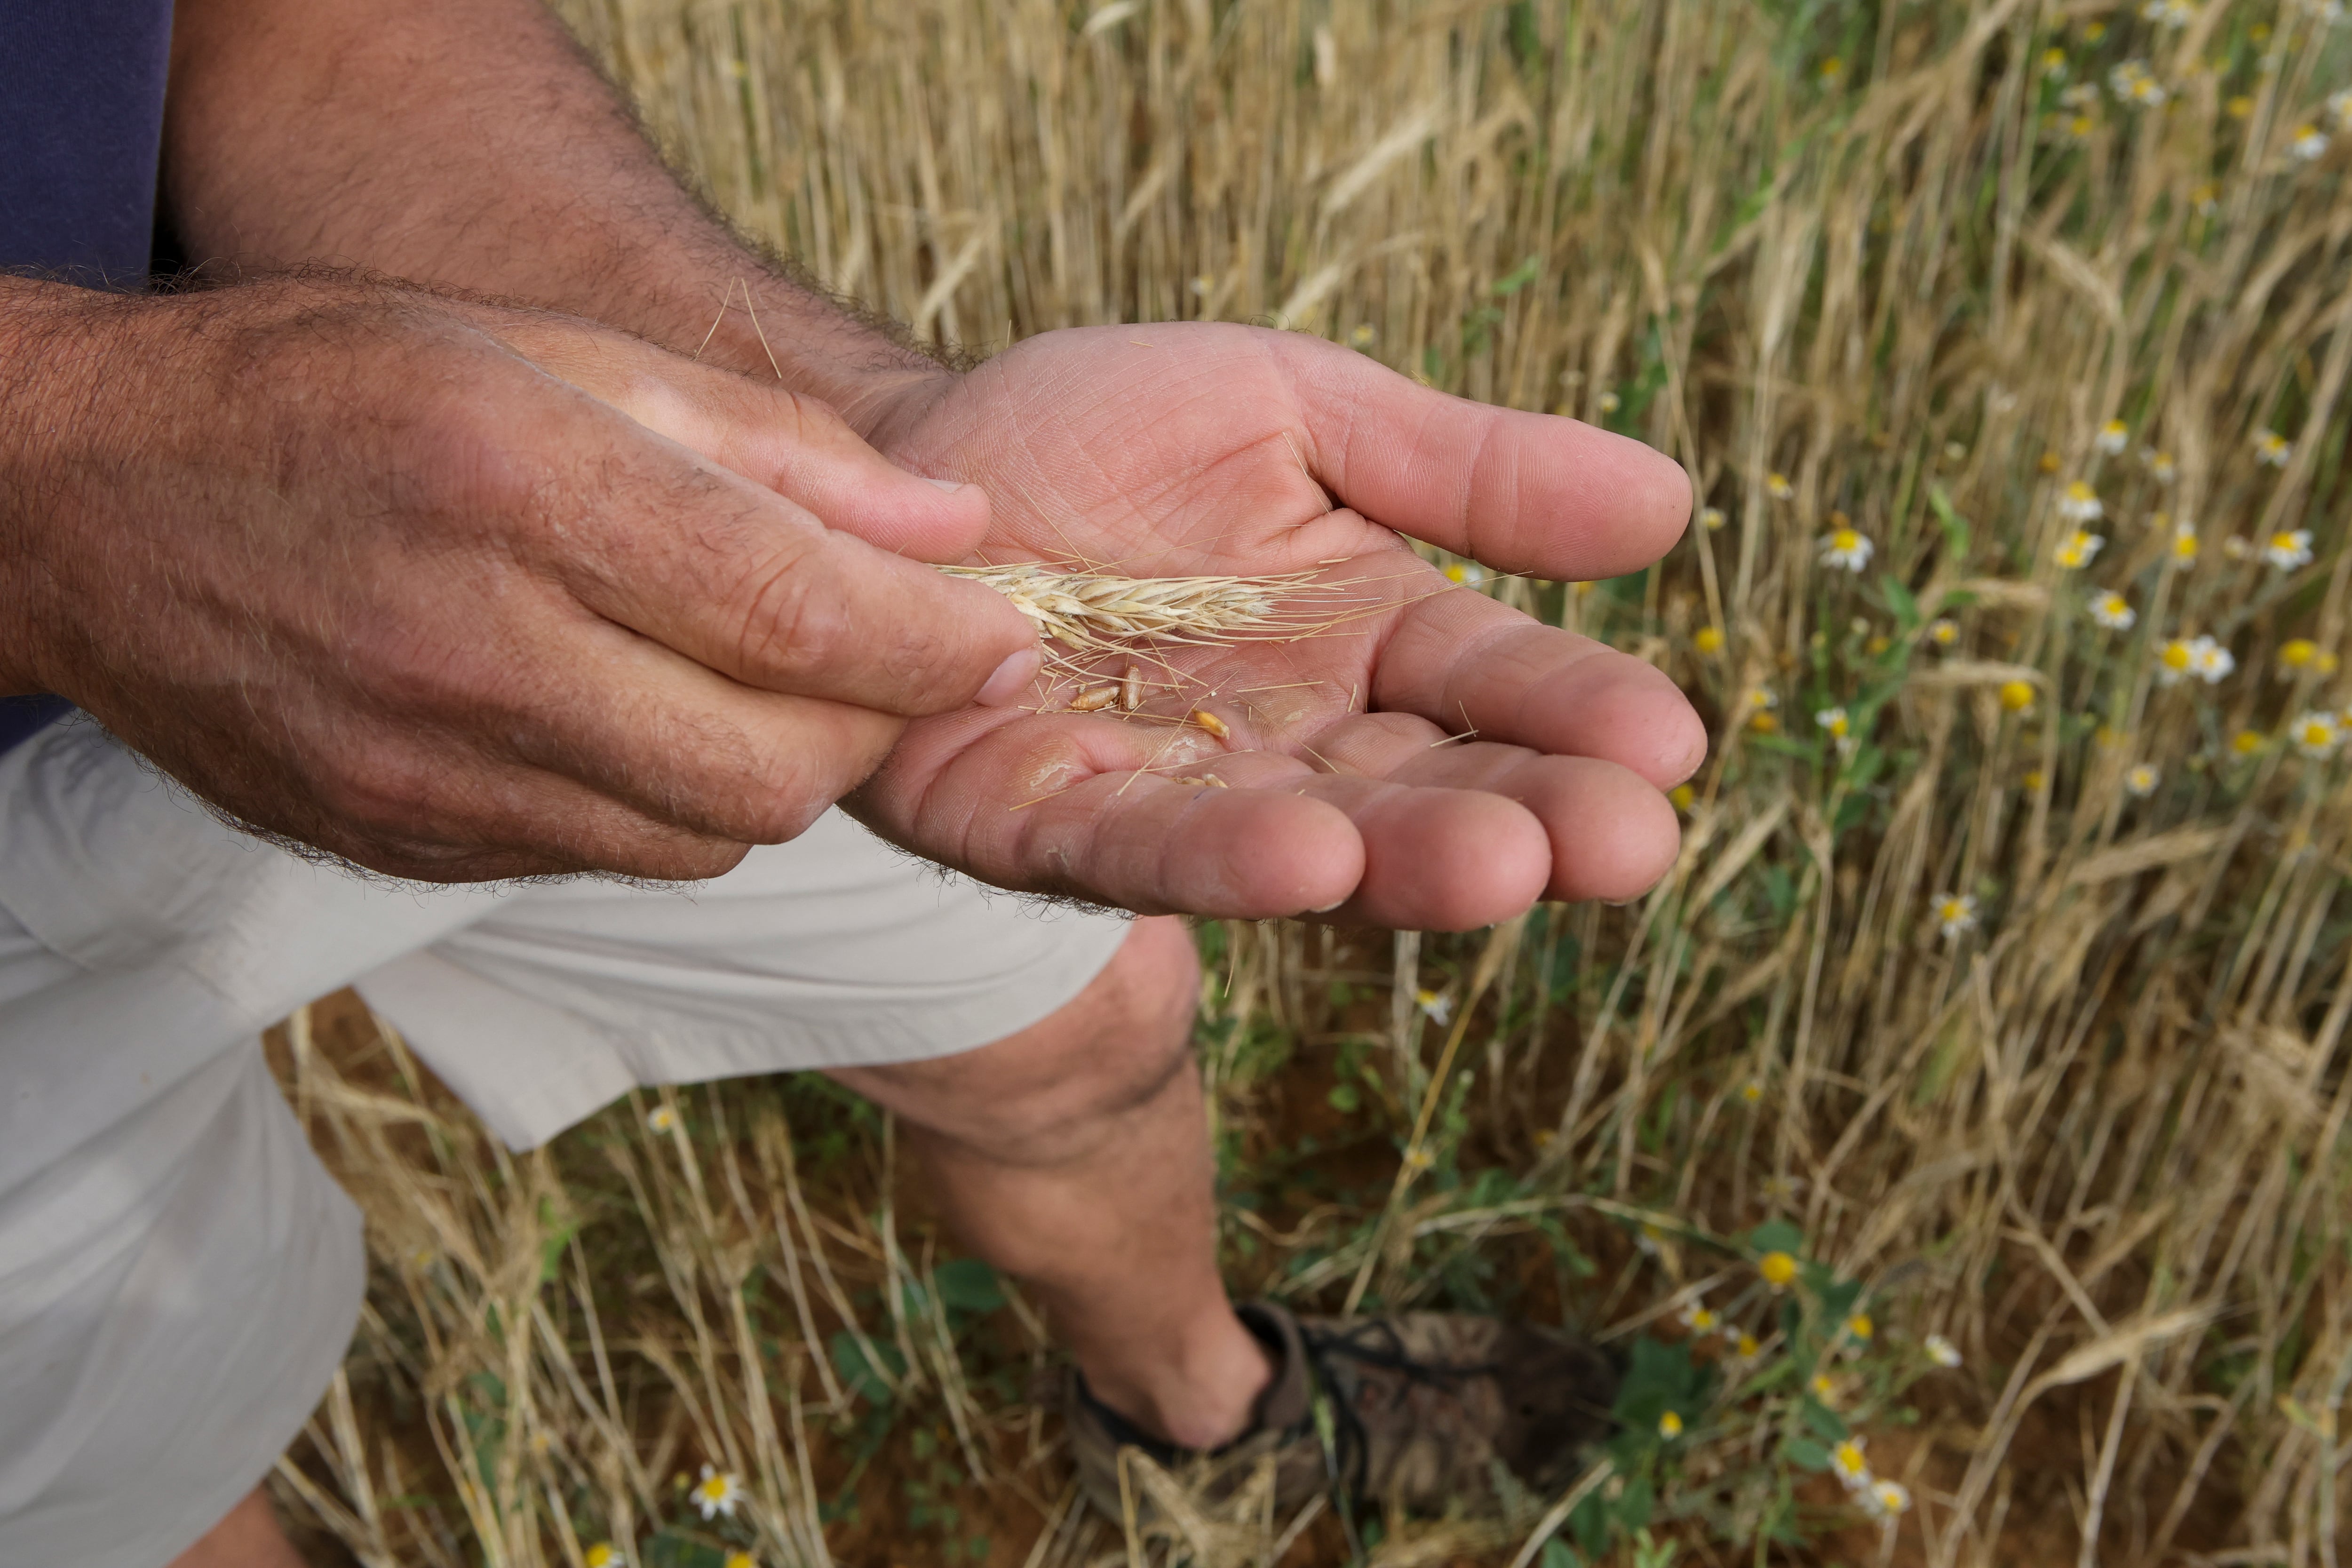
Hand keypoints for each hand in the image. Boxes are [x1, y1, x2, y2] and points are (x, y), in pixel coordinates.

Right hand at [0, 275, 1038, 881]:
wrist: (97, 500)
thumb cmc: (343, 388)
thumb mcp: (558, 352)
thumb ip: (776, 449)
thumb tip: (954, 533)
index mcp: (519, 487)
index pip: (790, 613)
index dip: (931, 645)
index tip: (1002, 640)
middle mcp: (471, 648)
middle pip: (773, 770)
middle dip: (872, 729)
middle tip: (885, 663)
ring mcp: (427, 771)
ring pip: (706, 838)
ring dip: (779, 775)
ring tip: (762, 683)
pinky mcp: (402, 842)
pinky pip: (608, 858)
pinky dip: (671, 804)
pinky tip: (646, 721)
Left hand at [851, 324, 1705, 930]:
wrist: (906, 455)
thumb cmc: (1104, 433)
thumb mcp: (1297, 411)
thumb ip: (1462, 465)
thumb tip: (1671, 501)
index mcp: (1365, 639)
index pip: (1493, 684)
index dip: (1578, 714)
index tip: (1669, 743)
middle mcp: (1286, 738)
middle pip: (1423, 789)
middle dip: (1525, 819)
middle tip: (1621, 845)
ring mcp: (1168, 794)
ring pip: (1303, 838)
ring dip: (1397, 860)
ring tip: (1492, 867)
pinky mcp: (1040, 821)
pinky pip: (1133, 847)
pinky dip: (1216, 862)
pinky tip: (1306, 861)